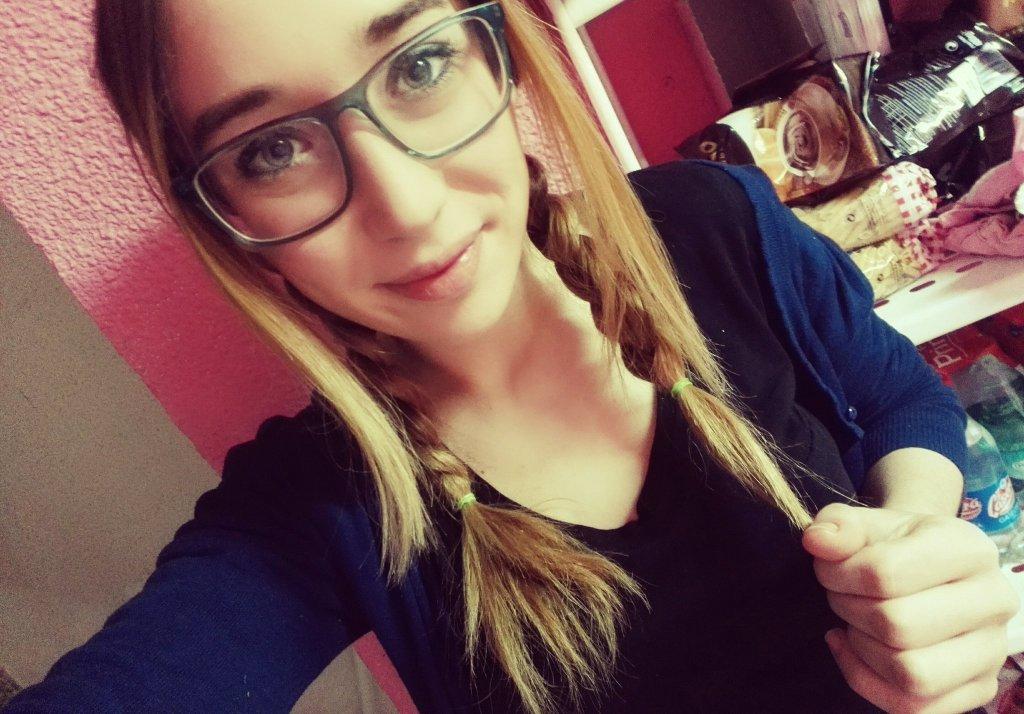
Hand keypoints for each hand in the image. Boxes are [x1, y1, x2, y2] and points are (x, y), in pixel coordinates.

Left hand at [802, 503, 1020, 713]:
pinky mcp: (979, 688)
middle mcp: (993, 600)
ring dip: (863, 650)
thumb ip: (839, 525)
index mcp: (968, 549)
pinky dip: (869, 681)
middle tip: (841, 596)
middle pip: (898, 626)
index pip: (885, 572)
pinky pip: (916, 708)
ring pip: (913, 675)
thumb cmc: (895, 545)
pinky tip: (851, 648)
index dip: (838, 574)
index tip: (828, 569)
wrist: (930, 568)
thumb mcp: (866, 523)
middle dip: (849, 611)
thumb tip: (817, 541)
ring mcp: (991, 650)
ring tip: (854, 623)